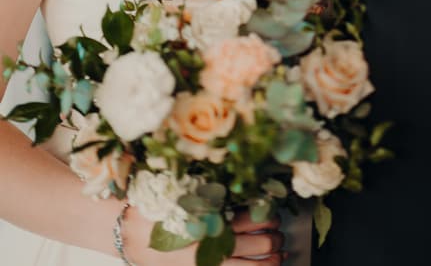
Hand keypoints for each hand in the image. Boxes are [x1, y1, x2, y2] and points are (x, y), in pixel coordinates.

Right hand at [128, 207, 285, 264]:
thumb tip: (243, 192)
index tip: (274, 213)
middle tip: (279, 233)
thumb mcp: (189, 196)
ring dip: (273, 258)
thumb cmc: (160, 210)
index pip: (256, 217)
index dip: (271, 216)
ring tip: (278, 253)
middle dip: (276, 238)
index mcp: (215, 218)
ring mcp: (211, 264)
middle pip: (263, 244)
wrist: (133, 235)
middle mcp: (217, 244)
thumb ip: (215, 195)